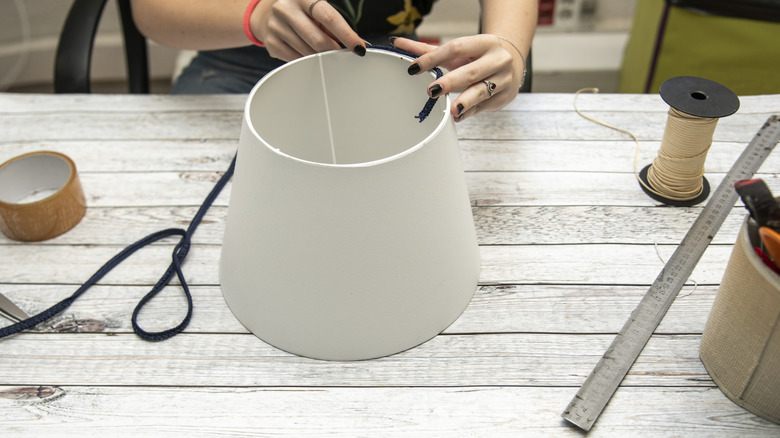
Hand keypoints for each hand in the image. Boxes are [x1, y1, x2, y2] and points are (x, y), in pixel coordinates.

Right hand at [251, 0, 365, 60]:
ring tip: (320, 50)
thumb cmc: (300, 10)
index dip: (346, 34)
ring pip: (308, 52)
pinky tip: (307, 53)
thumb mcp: (315, 9)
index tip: (359, 47)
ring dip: (320, 56)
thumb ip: (332, 24)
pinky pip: (296, 60)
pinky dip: (306, 60)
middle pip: (318, 39)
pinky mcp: (271, 43)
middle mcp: (286, 8)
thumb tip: (356, 44)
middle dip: (333, 50)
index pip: (329, 17)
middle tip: (339, 53)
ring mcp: (276, 26)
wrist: (267, 12)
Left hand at [394, 35, 525, 121]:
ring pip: (482, 91)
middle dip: (451, 82)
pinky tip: (459, 115)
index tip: (414, 68)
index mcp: (484, 43)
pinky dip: (470, 112)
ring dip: (465, 101)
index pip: (456, 48)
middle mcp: (497, 60)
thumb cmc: (478, 56)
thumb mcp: (457, 51)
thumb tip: (397, 43)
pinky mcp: (504, 97)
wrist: (511, 63)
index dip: (434, 58)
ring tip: (452, 109)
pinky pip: (484, 106)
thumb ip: (428, 50)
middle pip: (471, 72)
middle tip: (432, 90)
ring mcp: (503, 79)